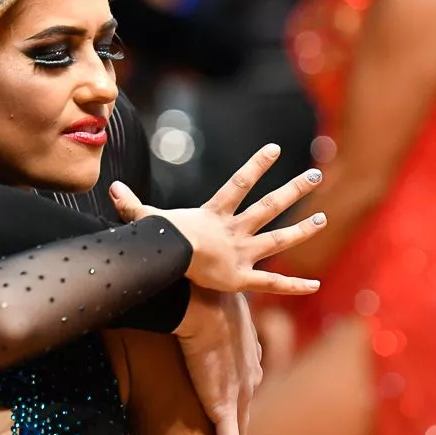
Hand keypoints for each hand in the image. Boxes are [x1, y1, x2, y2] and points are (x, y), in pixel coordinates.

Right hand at [111, 143, 325, 294]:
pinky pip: (272, 283)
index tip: (276, 148)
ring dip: (302, 229)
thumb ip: (132, 205)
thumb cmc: (157, 239)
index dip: (257, 164)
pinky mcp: (242, 279)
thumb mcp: (147, 218)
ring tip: (323, 218)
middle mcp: (234, 230)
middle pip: (269, 206)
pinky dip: (294, 285)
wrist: (168, 257)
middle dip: (294, 189)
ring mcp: (241, 253)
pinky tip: (317, 286)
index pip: (240, 183)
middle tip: (315, 174)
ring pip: (278, 239)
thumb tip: (111, 189)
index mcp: (215, 214)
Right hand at [175, 288, 259, 434]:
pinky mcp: (223, 405)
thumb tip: (191, 301)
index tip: (235, 399)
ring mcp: (239, 392)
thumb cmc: (204, 296)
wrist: (203, 305)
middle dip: (242, 420)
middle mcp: (250, 375)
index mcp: (248, 352)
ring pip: (240, 425)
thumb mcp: (214, 304)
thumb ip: (209, 312)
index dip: (240, 392)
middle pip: (246, 405)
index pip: (246, 380)